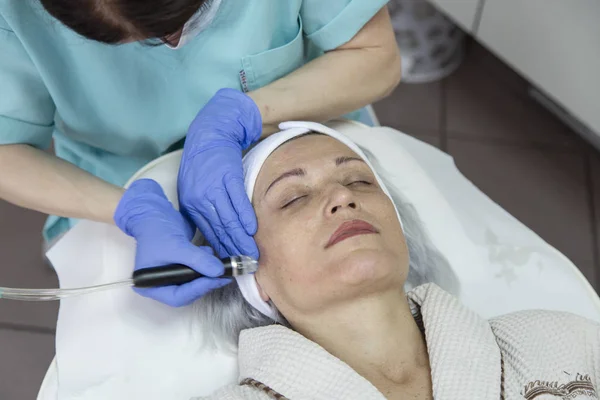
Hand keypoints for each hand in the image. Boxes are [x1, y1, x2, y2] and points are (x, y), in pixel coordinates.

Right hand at [114, 179, 229, 306]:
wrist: (154, 213)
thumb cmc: (157, 231)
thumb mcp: (178, 247)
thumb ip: (198, 260)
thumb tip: (218, 271)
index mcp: (151, 286)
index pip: (177, 297)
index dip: (197, 290)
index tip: (215, 278)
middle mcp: (161, 284)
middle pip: (187, 292)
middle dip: (205, 282)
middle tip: (223, 274)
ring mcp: (172, 275)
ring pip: (194, 283)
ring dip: (207, 274)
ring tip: (216, 261)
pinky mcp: (181, 266)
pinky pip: (196, 271)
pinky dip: (205, 265)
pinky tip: (209, 253)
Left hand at [178, 88, 261, 258]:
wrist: (211, 134)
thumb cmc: (204, 164)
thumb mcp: (195, 189)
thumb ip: (203, 212)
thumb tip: (215, 236)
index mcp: (191, 204)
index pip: (207, 234)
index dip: (220, 251)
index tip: (230, 265)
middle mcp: (200, 199)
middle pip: (218, 231)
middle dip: (232, 251)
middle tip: (244, 265)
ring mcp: (214, 188)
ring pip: (228, 220)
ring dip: (241, 239)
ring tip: (251, 253)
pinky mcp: (228, 178)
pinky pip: (237, 202)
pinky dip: (245, 217)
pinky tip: (251, 229)